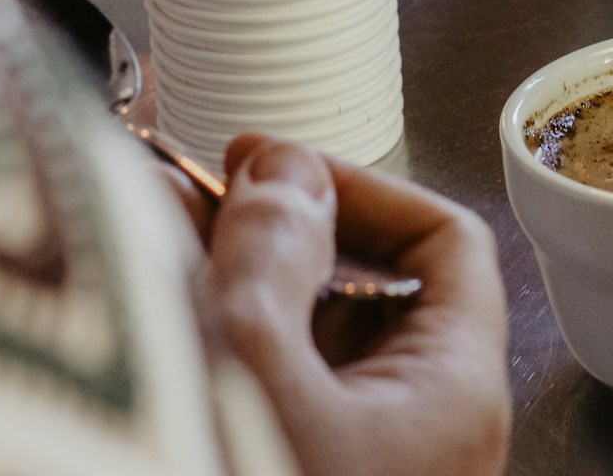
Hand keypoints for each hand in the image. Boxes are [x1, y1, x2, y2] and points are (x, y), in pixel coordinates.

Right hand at [191, 135, 510, 475]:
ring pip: (318, 345)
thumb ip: (269, 255)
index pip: (448, 239)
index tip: (278, 166)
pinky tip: (163, 328)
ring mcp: (373, 459)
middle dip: (280, 235)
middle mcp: (430, 429)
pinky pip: (285, 396)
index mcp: (456, 390)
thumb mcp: (249, 369)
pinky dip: (231, 356)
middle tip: (198, 204)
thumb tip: (285, 172)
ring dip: (244, 292)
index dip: (364, 185)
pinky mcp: (313, 472)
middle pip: (374, 290)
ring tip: (156, 258)